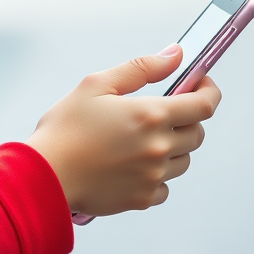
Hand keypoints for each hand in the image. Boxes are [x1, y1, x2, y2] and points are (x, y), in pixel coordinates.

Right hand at [25, 46, 220, 216]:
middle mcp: (159, 147)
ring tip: (138, 139)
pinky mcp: (144, 199)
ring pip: (183, 160)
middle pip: (197, 133)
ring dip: (172, 147)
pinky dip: (156, 174)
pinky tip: (130, 164)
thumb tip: (174, 55)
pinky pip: (165, 185)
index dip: (208, 91)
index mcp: (151, 115)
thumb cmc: (64, 127)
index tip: (201, 84)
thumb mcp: (96, 85)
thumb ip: (140, 68)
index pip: (204, 105)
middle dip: (186, 119)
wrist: (44, 176)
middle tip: (160, 111)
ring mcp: (154, 176)